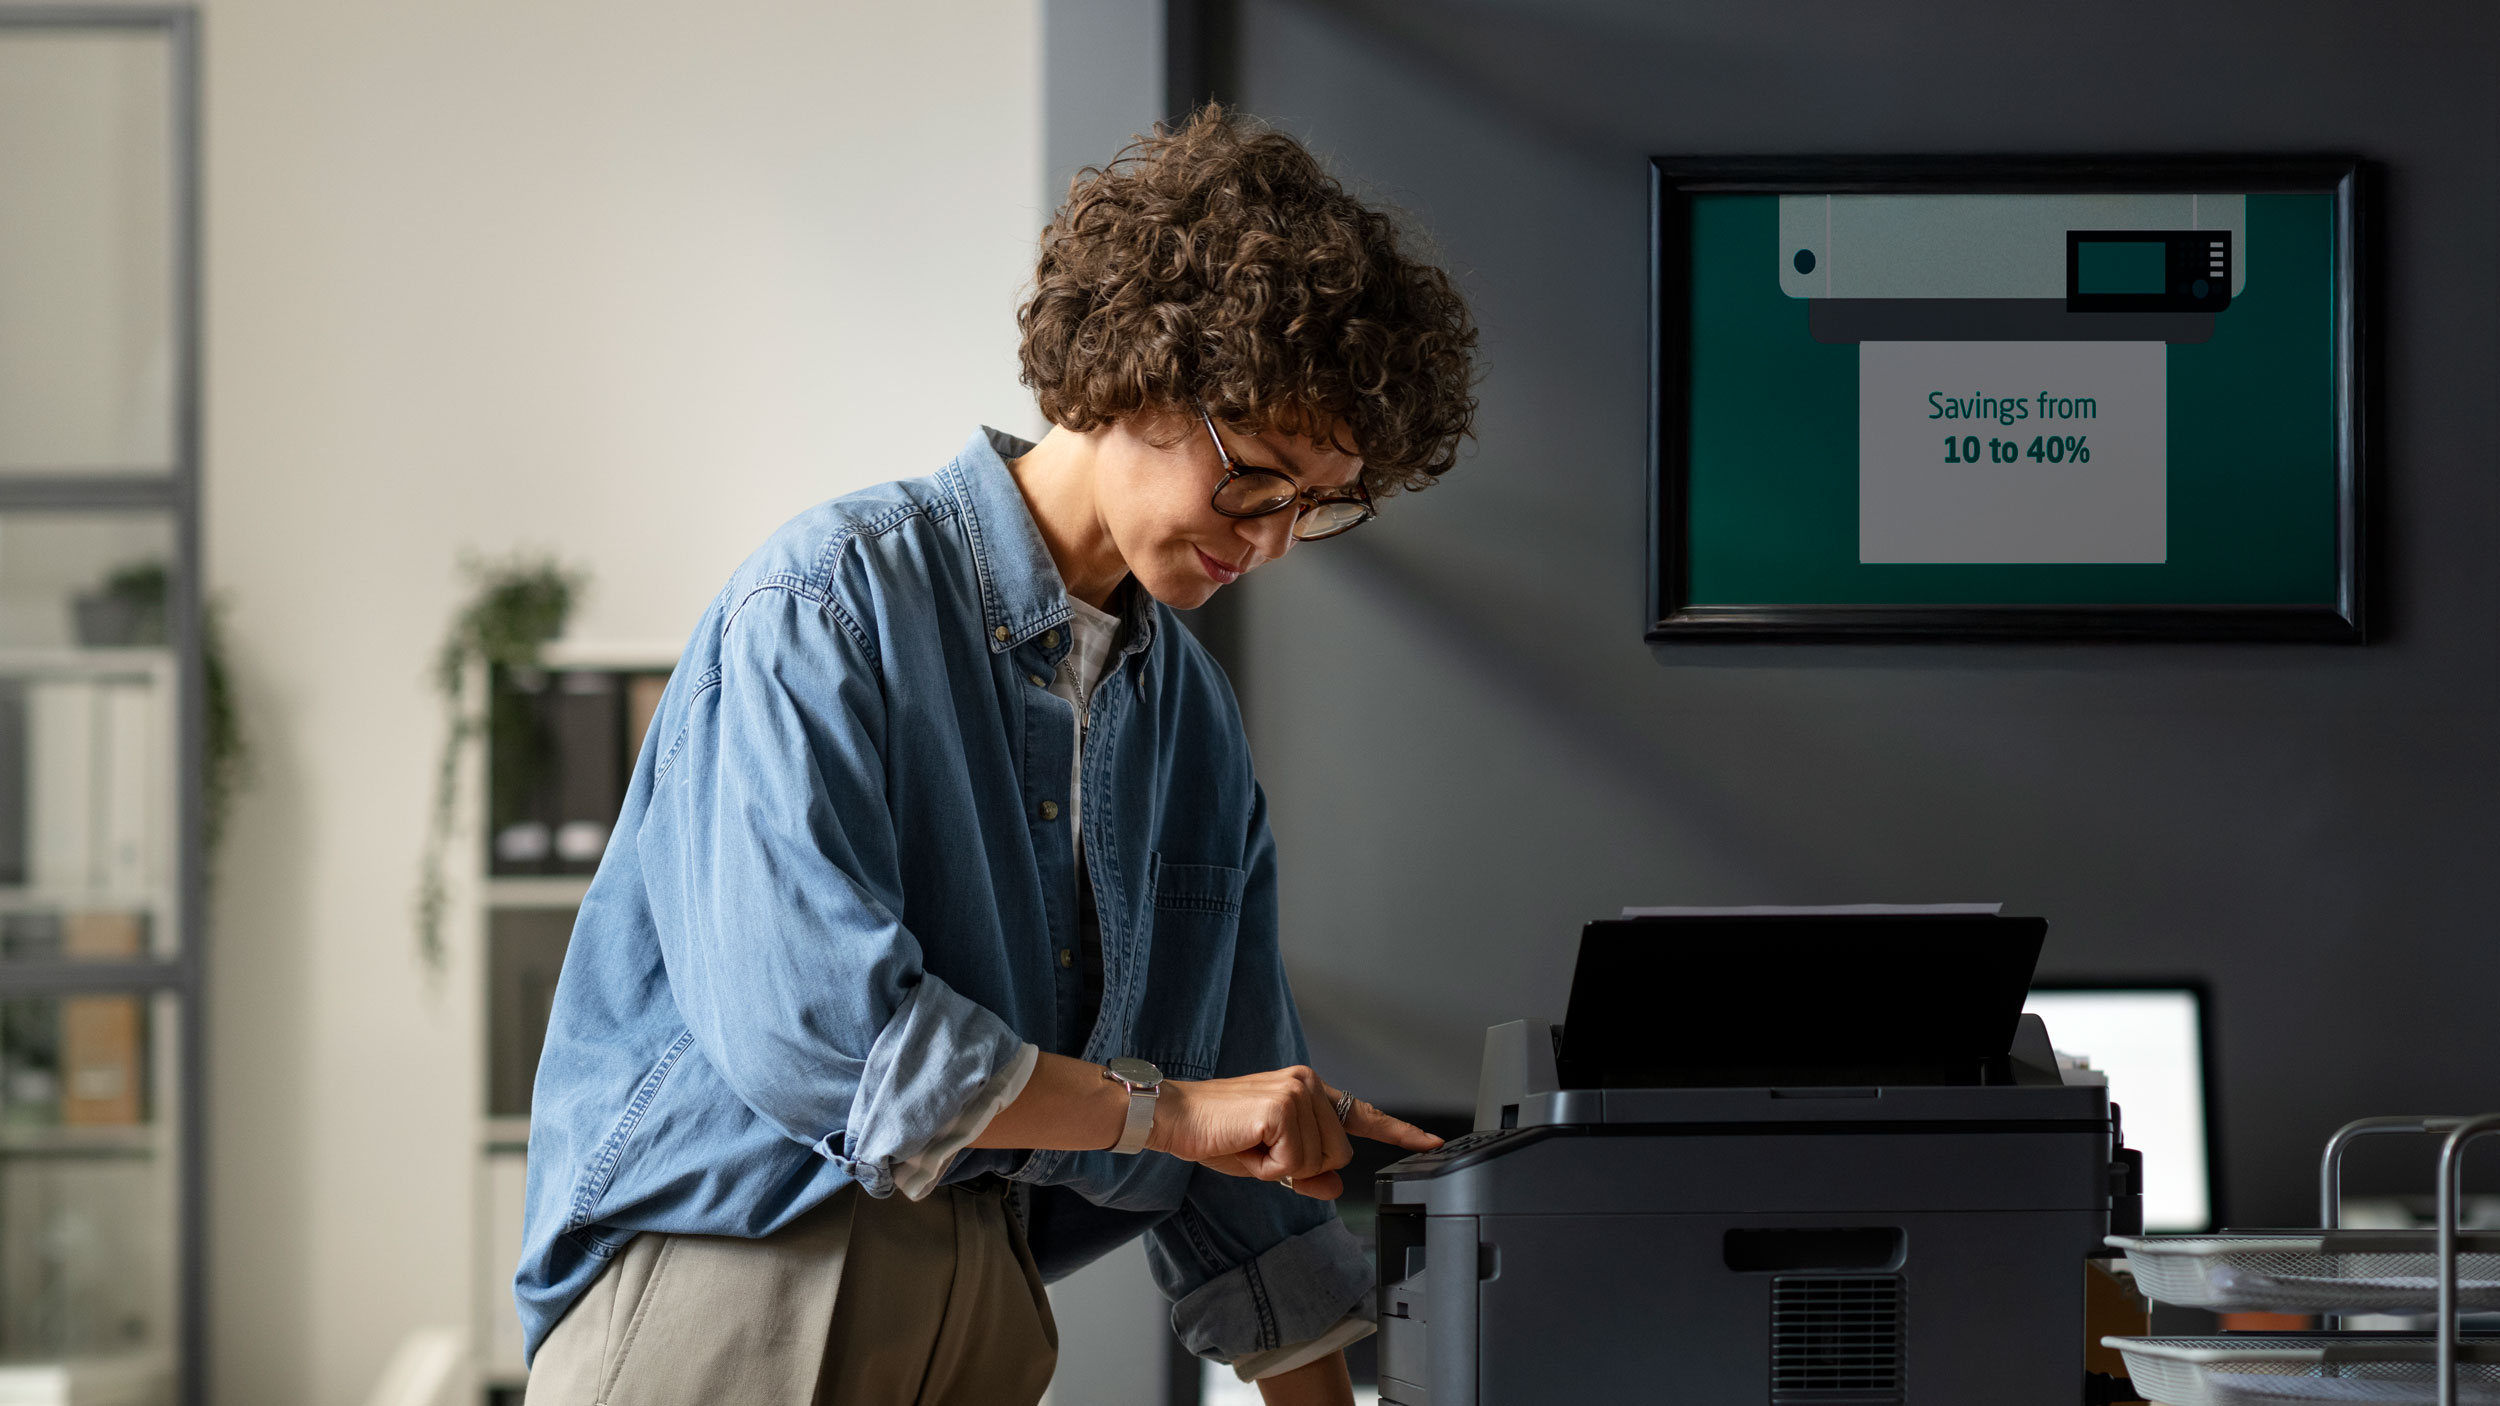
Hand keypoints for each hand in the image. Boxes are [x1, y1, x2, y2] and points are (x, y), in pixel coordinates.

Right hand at [1147, 1065, 1443, 1199]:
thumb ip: (1306, 1173)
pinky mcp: (1284, 1107)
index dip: (1400, 1132)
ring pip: (1318, 1161)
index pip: (1362, 1114)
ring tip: (1250, 1144)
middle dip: (1300, 1167)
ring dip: (1281, 1168)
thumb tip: (1334, 1186)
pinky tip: (1247, 1145)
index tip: (1433, 1143)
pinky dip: (1269, 1168)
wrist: (1175, 1117)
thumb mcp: (1268, 1161)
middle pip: (1339, 1154)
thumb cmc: (1215, 1133)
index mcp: (1307, 1091)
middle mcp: (1308, 1084)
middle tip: (1261, 1150)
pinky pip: (1294, 1163)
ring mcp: (1298, 1092)